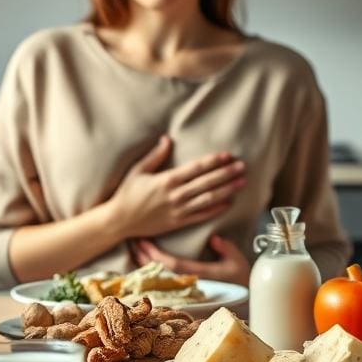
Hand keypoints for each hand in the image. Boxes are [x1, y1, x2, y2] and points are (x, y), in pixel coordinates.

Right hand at [107, 136, 245, 239]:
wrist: (120, 220)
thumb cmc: (127, 193)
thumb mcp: (138, 170)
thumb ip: (155, 155)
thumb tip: (167, 139)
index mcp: (166, 180)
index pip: (196, 168)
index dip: (213, 161)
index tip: (227, 155)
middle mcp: (175, 195)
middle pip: (207, 183)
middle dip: (226, 174)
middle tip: (242, 167)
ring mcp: (178, 210)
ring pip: (208, 199)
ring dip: (227, 190)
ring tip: (241, 182)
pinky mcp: (178, 222)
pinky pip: (202, 215)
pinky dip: (216, 209)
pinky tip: (228, 202)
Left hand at [132, 234, 249, 284]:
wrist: (247, 298)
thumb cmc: (243, 278)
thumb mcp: (238, 261)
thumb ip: (226, 249)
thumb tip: (214, 239)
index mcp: (201, 275)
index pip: (172, 265)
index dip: (155, 254)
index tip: (142, 241)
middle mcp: (191, 282)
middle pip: (161, 270)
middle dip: (144, 256)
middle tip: (132, 240)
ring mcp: (189, 285)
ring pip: (161, 274)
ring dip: (146, 261)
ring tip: (134, 248)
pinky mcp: (188, 286)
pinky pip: (166, 277)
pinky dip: (154, 268)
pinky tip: (144, 260)